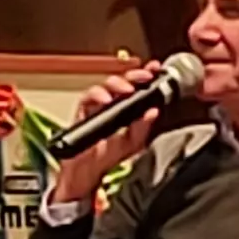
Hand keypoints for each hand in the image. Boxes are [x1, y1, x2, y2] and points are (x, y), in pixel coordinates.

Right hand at [60, 61, 175, 189]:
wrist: (88, 169)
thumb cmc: (109, 153)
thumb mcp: (133, 143)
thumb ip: (143, 128)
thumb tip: (153, 112)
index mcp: (127, 107)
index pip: (137, 85)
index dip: (145, 74)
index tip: (155, 69)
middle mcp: (112, 103)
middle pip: (122, 80)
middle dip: (134, 75)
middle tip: (145, 77)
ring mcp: (97, 105)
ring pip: (105, 85)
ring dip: (117, 84)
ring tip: (127, 90)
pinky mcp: (84, 111)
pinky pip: (88, 98)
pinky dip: (97, 96)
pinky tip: (106, 100)